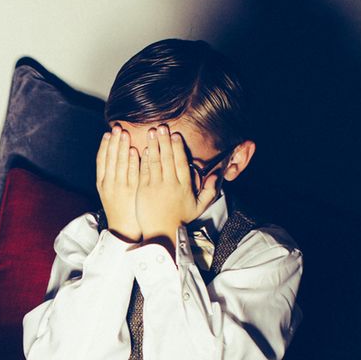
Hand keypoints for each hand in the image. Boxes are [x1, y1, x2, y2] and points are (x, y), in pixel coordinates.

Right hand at [95, 125, 141, 240]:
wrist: (125, 230)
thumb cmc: (120, 209)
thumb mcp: (109, 192)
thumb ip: (111, 175)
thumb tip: (115, 155)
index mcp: (102, 184)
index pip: (101, 161)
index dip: (105, 146)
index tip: (108, 133)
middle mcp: (109, 184)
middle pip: (111, 159)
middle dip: (114, 142)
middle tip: (117, 128)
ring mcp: (121, 188)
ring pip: (121, 164)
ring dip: (123, 148)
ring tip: (125, 134)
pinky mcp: (133, 192)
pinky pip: (133, 174)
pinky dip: (134, 161)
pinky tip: (136, 150)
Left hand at [134, 124, 218, 241]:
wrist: (161, 233)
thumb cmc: (180, 219)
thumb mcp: (199, 207)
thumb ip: (210, 190)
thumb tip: (218, 174)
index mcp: (184, 187)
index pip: (181, 163)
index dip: (178, 147)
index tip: (175, 135)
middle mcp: (170, 185)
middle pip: (167, 159)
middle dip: (164, 141)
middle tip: (162, 126)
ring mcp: (155, 187)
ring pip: (155, 162)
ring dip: (153, 146)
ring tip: (152, 132)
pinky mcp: (143, 191)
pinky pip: (143, 172)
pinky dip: (143, 159)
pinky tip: (142, 148)